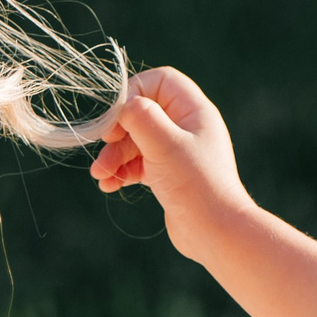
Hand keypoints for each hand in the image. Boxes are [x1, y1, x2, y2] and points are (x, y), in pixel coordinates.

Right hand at [87, 66, 253, 260]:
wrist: (216, 234)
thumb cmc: (196, 185)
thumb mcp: (164, 144)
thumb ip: (140, 117)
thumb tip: (123, 106)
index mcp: (194, 112)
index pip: (160, 82)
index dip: (134, 92)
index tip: (117, 116)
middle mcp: (188, 128)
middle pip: (143, 114)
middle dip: (118, 134)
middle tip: (103, 150)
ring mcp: (178, 153)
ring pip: (137, 142)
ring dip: (115, 156)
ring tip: (100, 175)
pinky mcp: (169, 176)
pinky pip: (139, 165)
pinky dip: (122, 172)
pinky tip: (109, 185)